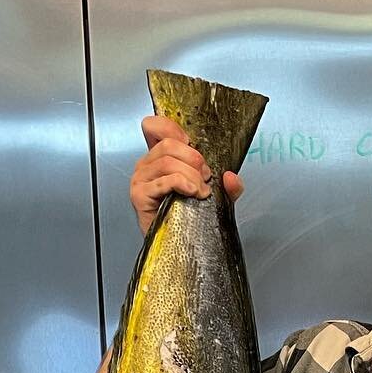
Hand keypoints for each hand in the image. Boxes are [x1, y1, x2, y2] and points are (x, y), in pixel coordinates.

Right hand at [131, 114, 244, 236]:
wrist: (177, 247)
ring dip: (191, 174)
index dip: (174, 129)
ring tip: (202, 191)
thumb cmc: (187, 219)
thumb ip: (227, 186)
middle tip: (205, 176)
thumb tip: (231, 178)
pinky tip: (192, 192)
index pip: (156, 126)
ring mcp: (141, 179)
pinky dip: (181, 183)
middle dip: (193, 158)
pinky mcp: (140, 195)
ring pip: (167, 161)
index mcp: (159, 157)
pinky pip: (164, 181)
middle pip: (168, 144)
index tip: (192, 144)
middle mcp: (147, 165)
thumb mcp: (213, 195)